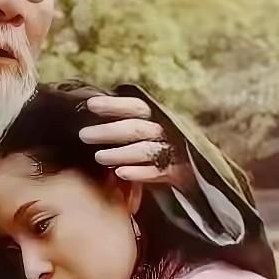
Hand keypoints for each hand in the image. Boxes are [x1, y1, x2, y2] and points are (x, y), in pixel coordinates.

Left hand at [78, 95, 195, 192]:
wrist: (195, 173)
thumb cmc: (156, 147)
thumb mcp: (143, 131)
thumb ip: (122, 122)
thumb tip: (89, 111)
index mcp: (157, 116)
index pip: (135, 106)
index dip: (114, 105)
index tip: (90, 105)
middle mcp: (166, 131)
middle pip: (136, 128)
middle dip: (109, 131)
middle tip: (83, 135)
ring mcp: (173, 152)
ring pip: (145, 150)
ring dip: (121, 153)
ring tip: (98, 157)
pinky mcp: (178, 174)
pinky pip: (157, 172)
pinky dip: (139, 173)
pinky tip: (120, 173)